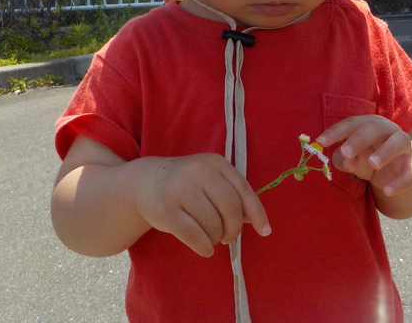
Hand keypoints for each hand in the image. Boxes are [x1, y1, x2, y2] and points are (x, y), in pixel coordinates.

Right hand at [135, 153, 270, 257]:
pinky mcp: (165, 210)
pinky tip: (204, 248)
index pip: (243, 190)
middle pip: (231, 209)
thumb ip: (233, 194)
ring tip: (210, 237)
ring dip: (216, 238)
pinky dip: (204, 247)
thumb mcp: (210, 179)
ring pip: (213, 225)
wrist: (145, 182)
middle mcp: (198, 171)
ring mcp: (180, 189)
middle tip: (227, 237)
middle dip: (233, 229)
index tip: (265, 231)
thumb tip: (255, 220)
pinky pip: (195, 236)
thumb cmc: (186, 183)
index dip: (257, 213)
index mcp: (215, 162)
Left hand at [316, 116, 411, 196]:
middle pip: (376, 127)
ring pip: (400, 142)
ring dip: (386, 151)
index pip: (353, 123)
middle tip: (346, 151)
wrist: (398, 173)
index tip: (320, 141)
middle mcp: (389, 131)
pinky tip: (387, 190)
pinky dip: (400, 182)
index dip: (336, 131)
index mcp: (370, 125)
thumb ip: (343, 157)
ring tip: (372, 164)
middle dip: (360, 138)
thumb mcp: (352, 158)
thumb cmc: (369, 158)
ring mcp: (404, 148)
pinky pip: (411, 172)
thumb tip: (345, 159)